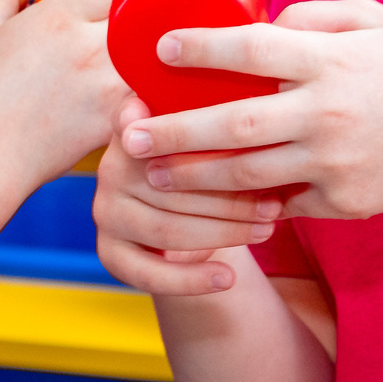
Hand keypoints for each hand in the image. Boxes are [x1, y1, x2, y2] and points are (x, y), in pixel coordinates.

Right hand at [0, 0, 147, 190]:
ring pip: (157, 53)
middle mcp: (90, 47)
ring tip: (174, 41)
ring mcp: (107, 87)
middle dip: (165, 1)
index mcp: (59, 17)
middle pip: (149, 11)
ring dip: (165, 44)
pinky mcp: (115, 121)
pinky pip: (150, 95)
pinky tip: (159, 83)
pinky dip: (158, 86)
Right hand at [92, 123, 278, 294]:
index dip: (171, 129)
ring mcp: (106, 211)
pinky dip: (192, 279)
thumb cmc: (209, 161)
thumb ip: (220, 119)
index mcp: (132, 128)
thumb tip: (266, 102)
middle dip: (231, 196)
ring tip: (266, 231)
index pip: (151, 126)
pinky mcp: (110, 251)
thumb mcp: (213, 135)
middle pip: (173, 184)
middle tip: (276, 203)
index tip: (208, 123)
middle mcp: (111, 167)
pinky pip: (150, 273)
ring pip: (168, 228)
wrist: (185, 213)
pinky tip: (227, 278)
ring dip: (224, 232)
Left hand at [118, 0, 382, 218]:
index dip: (200, 48)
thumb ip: (312, 16)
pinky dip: (249, 203)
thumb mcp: (374, 20)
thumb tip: (259, 22)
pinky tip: (212, 201)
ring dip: (196, 178)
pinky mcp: (342, 202)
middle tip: (129, 137)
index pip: (252, 50)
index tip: (157, 49)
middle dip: (175, 132)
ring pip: (248, 176)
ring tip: (154, 176)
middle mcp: (327, 113)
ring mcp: (334, 163)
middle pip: (234, 125)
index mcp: (331, 61)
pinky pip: (283, 203)